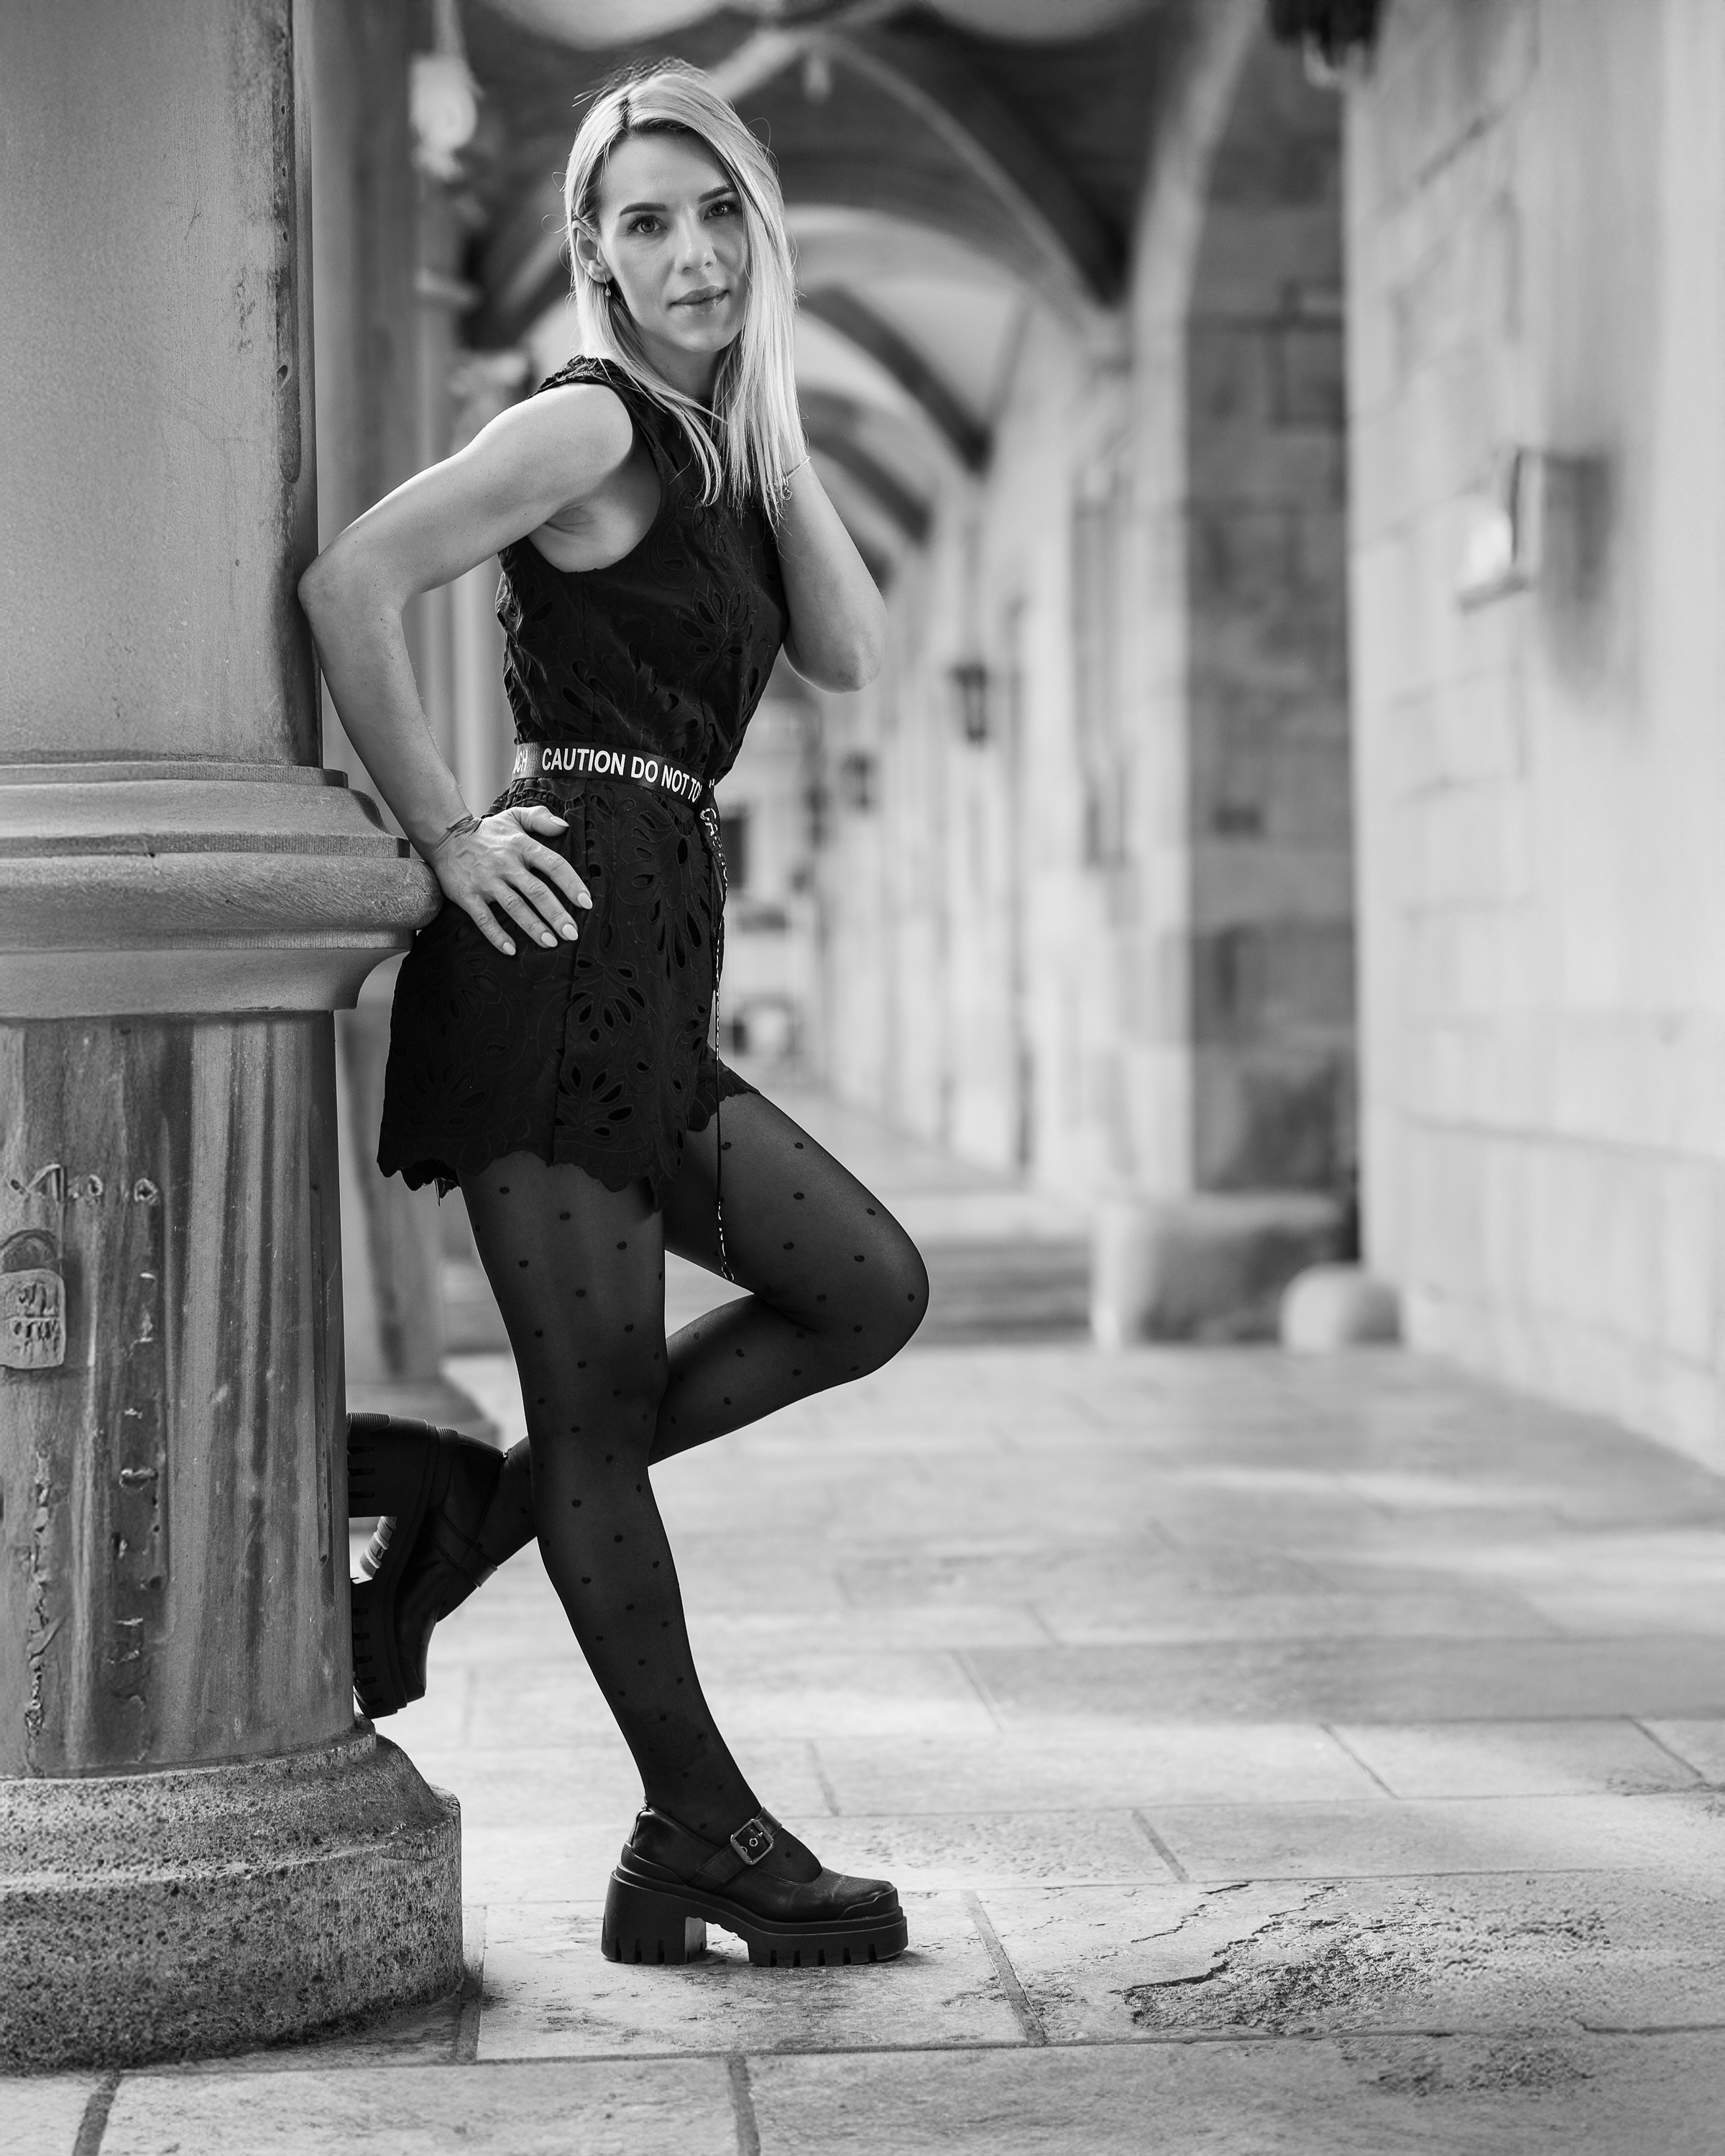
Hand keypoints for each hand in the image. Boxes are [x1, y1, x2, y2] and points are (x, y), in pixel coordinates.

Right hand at [427, 805, 591, 956]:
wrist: (445, 837)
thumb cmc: (486, 832)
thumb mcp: (514, 817)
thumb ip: (540, 819)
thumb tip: (565, 826)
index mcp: (521, 846)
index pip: (553, 864)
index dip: (571, 883)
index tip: (586, 902)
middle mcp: (506, 864)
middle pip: (536, 891)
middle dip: (556, 914)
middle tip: (572, 933)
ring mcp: (486, 881)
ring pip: (514, 907)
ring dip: (533, 927)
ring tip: (551, 943)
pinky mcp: (467, 896)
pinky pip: (483, 919)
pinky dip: (496, 935)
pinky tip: (511, 950)